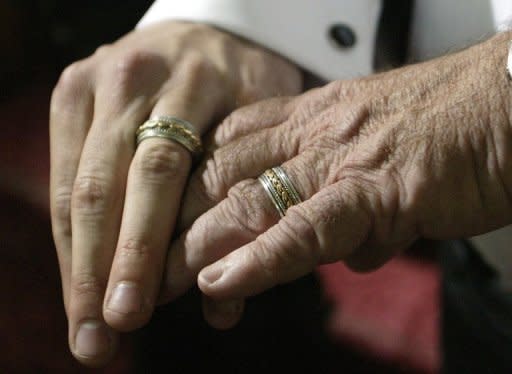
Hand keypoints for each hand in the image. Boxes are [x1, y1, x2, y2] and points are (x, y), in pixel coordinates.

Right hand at [49, 20, 300, 366]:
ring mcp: (93, 84)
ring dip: (78, 264)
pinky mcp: (71, 93)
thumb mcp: (260, 127)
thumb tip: (221, 306)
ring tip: (85, 326)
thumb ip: (243, 205)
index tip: (135, 312)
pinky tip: (78, 280)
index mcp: (190, 81)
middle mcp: (132, 79)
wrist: (205, 33)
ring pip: (76, 187)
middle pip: (106, 186)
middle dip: (101, 269)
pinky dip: (71, 234)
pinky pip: (63, 173)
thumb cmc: (243, 84)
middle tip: (101, 337)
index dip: (141, 248)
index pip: (159, 173)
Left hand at [159, 31, 511, 326]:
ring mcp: (339, 159)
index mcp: (306, 115)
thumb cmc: (445, 127)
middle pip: (219, 176)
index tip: (162, 224)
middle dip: (178, 224)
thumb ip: (346, 197)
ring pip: (248, 201)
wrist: (508, 102)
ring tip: (164, 286)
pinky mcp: (377, 191)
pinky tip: (222, 285)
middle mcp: (311, 131)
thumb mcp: (373, 147)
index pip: (223, 148)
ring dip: (200, 247)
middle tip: (147, 267)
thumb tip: (346, 250)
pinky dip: (261, 259)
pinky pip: (306, 228)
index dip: (186, 188)